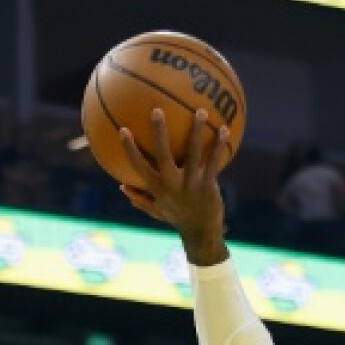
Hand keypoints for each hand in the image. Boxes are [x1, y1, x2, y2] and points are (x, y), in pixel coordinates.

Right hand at [120, 108, 230, 263]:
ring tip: (200, 111)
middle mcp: (172, 185)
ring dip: (196, 132)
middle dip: (159, 133)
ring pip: (192, 154)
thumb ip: (140, 198)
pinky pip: (213, 162)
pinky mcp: (208, 186)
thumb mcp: (157, 211)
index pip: (139, 167)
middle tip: (157, 110)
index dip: (130, 149)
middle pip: (163, 155)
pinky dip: (218, 146)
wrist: (202, 234)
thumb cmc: (178, 218)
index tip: (123, 129)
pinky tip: (223, 129)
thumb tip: (121, 187)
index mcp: (157, 188)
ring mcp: (191, 185)